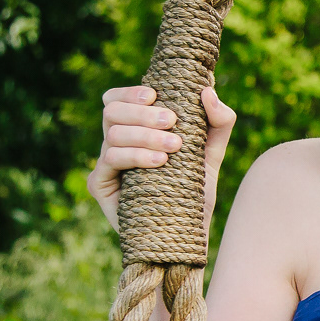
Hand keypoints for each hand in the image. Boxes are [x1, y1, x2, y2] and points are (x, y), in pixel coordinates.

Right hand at [86, 85, 235, 232]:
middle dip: (143, 113)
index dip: (130, 93)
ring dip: (146, 135)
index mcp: (133, 129)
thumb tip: (207, 90)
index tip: (156, 95)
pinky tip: (160, 161)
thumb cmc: (196, 188)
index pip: (116, 99)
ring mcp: (105, 164)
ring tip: (174, 146)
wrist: (190, 231)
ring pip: (112, 135)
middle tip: (173, 121)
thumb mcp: (212, 151)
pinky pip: (110, 160)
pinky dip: (136, 156)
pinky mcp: (101, 185)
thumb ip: (218, 121)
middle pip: (112, 112)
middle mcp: (115, 143)